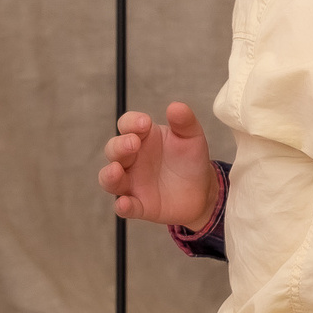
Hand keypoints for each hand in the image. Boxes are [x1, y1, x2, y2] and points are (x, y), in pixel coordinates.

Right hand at [100, 102, 219, 227]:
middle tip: (134, 143)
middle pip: (114, 150)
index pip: (127, 125)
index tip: (145, 123)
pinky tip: (125, 204)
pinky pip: (125, 206)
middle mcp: (132, 159)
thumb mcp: (192, 138)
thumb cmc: (190, 159)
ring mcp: (132, 182)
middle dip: (120, 146)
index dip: (131, 123)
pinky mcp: (139, 205)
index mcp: (142, 137)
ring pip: (110, 178)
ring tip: (116, 170)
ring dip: (110, 175)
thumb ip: (184, 122)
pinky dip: (123, 206)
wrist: (203, 190)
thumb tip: (175, 106)